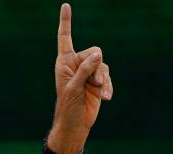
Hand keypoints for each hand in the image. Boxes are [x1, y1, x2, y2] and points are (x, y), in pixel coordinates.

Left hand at [49, 3, 112, 153]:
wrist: (76, 123)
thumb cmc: (68, 107)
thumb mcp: (74, 88)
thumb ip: (85, 69)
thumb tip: (99, 53)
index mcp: (64, 62)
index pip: (64, 38)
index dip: (66, 22)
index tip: (65, 5)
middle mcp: (76, 64)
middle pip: (95, 52)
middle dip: (96, 68)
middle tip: (93, 84)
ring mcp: (88, 72)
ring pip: (103, 64)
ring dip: (103, 80)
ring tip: (99, 93)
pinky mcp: (98, 80)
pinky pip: (108, 75)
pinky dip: (108, 86)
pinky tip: (106, 97)